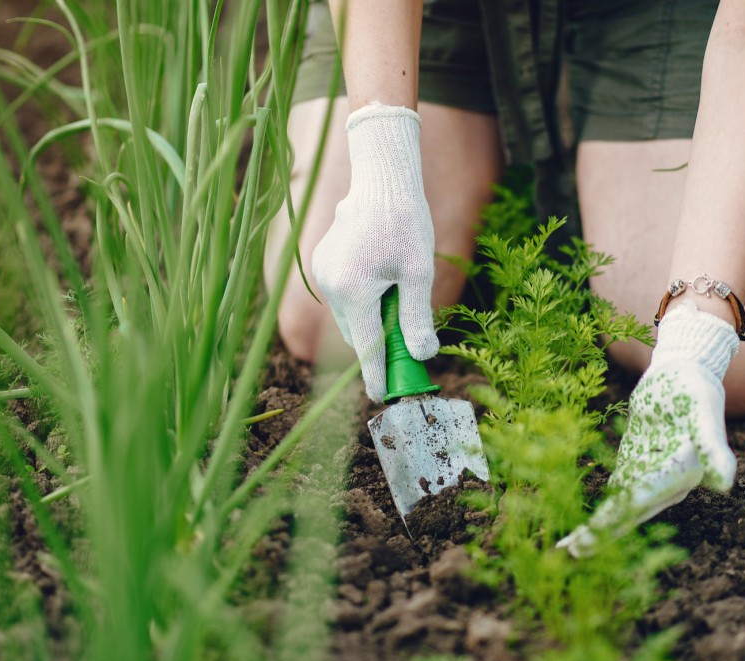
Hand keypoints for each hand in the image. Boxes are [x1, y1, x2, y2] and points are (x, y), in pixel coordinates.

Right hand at [312, 102, 437, 402]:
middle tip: (406, 355)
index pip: (367, 347)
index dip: (376, 375)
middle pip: (357, 334)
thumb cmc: (405, 222)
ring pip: (349, 316)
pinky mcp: (322, 262)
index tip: (382, 396)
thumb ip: (417, 317)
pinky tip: (381, 283)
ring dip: (370, 322)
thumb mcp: (419, 273)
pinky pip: (343, 296)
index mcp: (354, 291)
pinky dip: (361, 302)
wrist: (381, 179)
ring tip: (397, 306)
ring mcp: (323, 273)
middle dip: (378, 346)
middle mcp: (331, 285)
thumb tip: (423, 355)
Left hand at [557, 300, 739, 556]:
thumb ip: (713, 448)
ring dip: (596, 530)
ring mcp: (649, 477)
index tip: (591, 535)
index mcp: (681, 476)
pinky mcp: (635, 466)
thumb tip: (724, 484)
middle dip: (600, 534)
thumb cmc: (697, 391)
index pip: (642, 500)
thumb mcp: (705, 414)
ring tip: (568, 550)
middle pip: (629, 513)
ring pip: (619, 509)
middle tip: (570, 555)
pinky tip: (578, 527)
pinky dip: (598, 510)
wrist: (685, 373)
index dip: (616, 519)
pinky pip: (615, 494)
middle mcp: (666, 484)